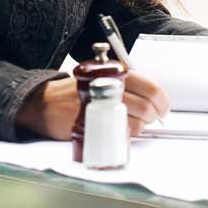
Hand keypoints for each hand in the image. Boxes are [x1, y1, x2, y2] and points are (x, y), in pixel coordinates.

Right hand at [15, 73, 170, 139]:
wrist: (44, 102)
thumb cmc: (77, 92)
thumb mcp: (100, 77)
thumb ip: (126, 84)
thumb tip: (154, 99)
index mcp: (113, 72)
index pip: (150, 87)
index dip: (162, 101)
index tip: (163, 109)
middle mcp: (108, 87)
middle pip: (146, 106)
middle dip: (153, 116)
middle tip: (150, 119)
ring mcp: (100, 106)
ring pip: (136, 122)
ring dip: (139, 127)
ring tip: (130, 124)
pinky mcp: (92, 124)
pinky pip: (119, 133)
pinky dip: (124, 134)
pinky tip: (117, 130)